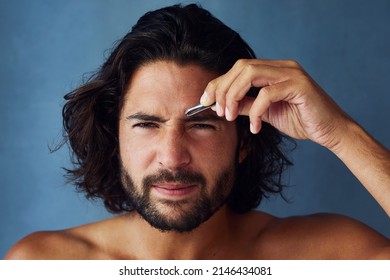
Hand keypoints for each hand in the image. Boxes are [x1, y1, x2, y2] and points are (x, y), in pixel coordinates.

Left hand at [201, 59, 351, 149]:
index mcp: (273, 70)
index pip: (238, 68)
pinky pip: (267, 94)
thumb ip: (245, 105)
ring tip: (230, 116)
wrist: (330, 131)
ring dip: (234, 96)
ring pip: (250, 74)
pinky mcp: (299, 86)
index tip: (204, 100)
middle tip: (218, 111)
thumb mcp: (264, 113)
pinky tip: (255, 127)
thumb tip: (221, 104)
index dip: (219, 82)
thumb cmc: (300, 120)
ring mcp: (291, 73)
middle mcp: (281, 66)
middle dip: (223, 89)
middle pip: (241, 67)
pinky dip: (255, 111)